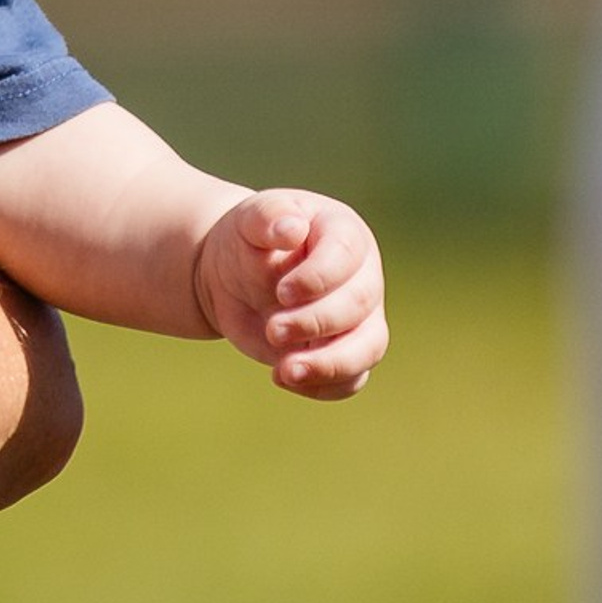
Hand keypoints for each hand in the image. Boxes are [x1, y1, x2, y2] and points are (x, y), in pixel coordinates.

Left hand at [192, 189, 386, 397]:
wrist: (232, 276)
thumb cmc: (247, 240)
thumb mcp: (249, 220)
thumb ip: (269, 217)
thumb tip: (291, 228)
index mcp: (343, 234)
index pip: (346, 256)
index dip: (319, 279)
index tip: (281, 292)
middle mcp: (361, 277)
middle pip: (359, 305)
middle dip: (315, 323)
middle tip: (272, 330)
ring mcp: (359, 318)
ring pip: (368, 348)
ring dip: (329, 365)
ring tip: (284, 372)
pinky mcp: (344, 350)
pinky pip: (352, 378)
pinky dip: (323, 386)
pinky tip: (281, 377)